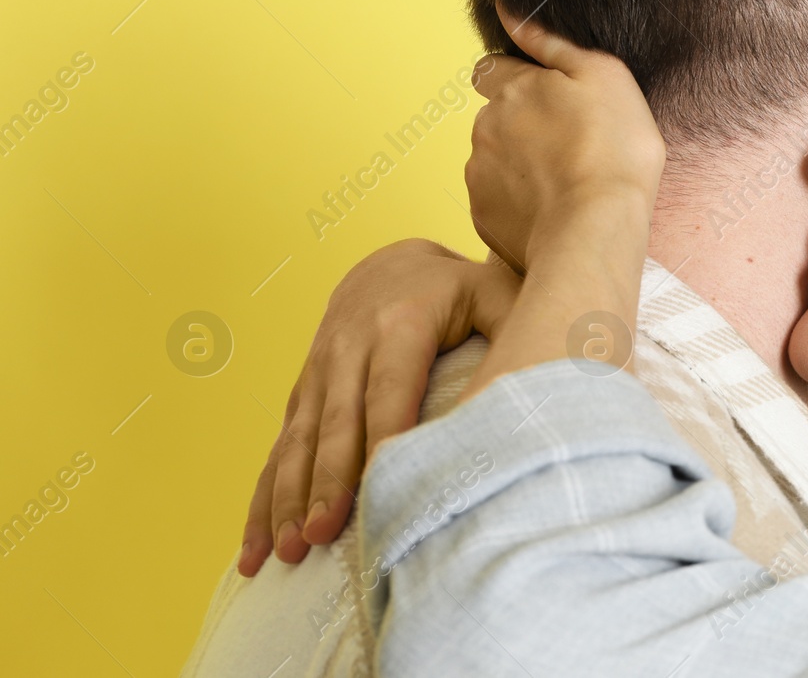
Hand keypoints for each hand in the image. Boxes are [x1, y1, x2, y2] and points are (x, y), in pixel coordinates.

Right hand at [238, 239, 519, 575]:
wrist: (392, 265)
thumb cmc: (459, 290)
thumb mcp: (492, 293)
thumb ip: (516, 326)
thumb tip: (544, 378)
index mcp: (400, 323)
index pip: (390, 389)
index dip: (381, 439)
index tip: (376, 491)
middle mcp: (348, 346)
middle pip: (336, 423)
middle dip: (326, 482)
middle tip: (320, 536)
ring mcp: (318, 371)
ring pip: (299, 441)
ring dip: (287, 498)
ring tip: (283, 553)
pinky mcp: (303, 393)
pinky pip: (279, 449)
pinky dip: (264, 499)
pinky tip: (253, 547)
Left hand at [459, 10, 663, 400]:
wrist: (597, 229)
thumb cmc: (613, 149)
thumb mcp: (602, 75)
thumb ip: (548, 40)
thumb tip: (506, 9)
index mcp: (513, 87)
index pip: (493, 69)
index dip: (518, 80)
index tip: (548, 101)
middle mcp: (486, 125)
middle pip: (496, 117)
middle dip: (521, 126)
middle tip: (569, 147)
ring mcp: (479, 172)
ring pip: (494, 159)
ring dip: (519, 165)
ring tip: (565, 183)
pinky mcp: (482, 215)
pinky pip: (496, 201)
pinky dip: (518, 203)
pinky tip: (553, 210)